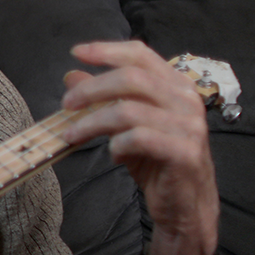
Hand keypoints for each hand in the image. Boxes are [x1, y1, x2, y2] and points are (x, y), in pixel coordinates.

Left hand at [61, 41, 219, 254]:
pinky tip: (113, 155)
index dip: (106, 50)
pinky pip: (139, 138)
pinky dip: (117, 144)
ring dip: (92, 122)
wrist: (184, 204)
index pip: (140, 55)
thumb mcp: (124, 125)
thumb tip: (71, 75)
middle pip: (130, 78)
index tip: (76, 53)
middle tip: (66, 105)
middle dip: (91, 89)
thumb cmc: (155, 161)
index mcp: (175, 86)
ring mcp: (188, 125)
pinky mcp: (183, 151)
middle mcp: (185, 100)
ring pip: (129, 110)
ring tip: (73, 135)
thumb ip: (103, 98)